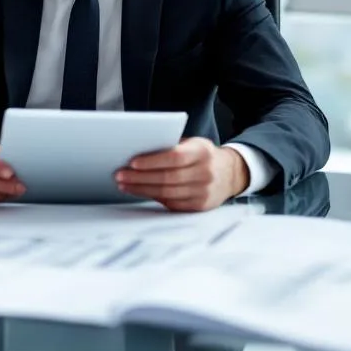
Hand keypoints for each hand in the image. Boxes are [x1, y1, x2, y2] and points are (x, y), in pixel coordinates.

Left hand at [114, 138, 248, 211]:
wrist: (230, 174)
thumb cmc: (203, 156)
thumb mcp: (193, 144)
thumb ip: (172, 147)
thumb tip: (139, 152)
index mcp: (202, 152)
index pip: (174, 157)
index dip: (152, 161)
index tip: (132, 162)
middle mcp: (205, 173)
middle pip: (167, 178)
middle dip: (140, 177)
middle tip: (120, 175)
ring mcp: (203, 192)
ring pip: (166, 193)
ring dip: (141, 189)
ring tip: (124, 184)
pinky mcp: (199, 206)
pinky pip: (171, 203)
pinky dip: (153, 197)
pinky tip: (140, 192)